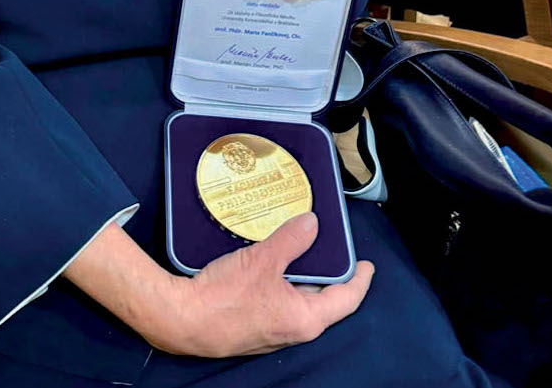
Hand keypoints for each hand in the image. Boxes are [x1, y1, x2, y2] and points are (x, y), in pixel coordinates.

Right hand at [156, 214, 373, 356]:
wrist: (184, 320)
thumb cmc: (227, 296)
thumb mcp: (263, 261)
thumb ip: (291, 240)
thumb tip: (312, 223)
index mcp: (306, 318)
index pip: (345, 299)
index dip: (359, 280)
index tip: (367, 265)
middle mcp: (294, 327)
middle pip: (321, 296)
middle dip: (325, 270)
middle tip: (327, 242)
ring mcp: (273, 328)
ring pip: (297, 296)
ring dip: (300, 272)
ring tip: (298, 241)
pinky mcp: (254, 323)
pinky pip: (277, 298)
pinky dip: (280, 278)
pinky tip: (270, 257)